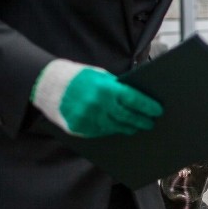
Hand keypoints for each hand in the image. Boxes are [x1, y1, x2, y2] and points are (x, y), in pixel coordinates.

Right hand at [32, 59, 162, 137]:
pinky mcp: (80, 128)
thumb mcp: (101, 76)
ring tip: (136, 127)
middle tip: (150, 123)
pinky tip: (118, 129)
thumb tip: (136, 99)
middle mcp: (99, 105)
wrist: (50, 85)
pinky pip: (101, 132)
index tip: (157, 110)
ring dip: (128, 127)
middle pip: (127, 116)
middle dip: (141, 120)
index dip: (148, 106)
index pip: (134, 99)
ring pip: (115, 127)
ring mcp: (89, 118)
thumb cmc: (79, 78)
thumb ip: (117, 87)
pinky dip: (111, 130)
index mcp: (106, 88)